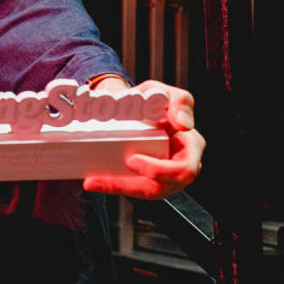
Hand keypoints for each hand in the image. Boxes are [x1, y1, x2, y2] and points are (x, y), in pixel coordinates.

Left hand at [83, 78, 203, 198]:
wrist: (132, 105)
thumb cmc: (150, 99)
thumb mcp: (162, 91)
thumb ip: (180, 100)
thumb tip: (184, 125)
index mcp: (190, 145)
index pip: (184, 169)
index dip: (160, 170)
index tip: (132, 159)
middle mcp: (181, 164)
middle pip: (162, 187)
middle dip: (133, 185)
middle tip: (105, 175)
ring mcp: (165, 175)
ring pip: (145, 192)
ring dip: (117, 188)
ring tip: (93, 181)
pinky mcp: (148, 179)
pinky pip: (133, 189)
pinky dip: (112, 187)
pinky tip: (94, 181)